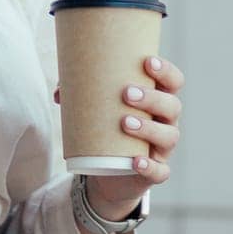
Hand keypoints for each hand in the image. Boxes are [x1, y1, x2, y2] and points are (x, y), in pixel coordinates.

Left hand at [53, 54, 183, 216]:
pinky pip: (160, 171)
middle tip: (126, 93)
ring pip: (168, 136)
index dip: (165, 71)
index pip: (173, 81)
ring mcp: (163, 148)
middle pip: (172, 106)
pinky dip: (150, 166)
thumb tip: (59, 93)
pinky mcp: (157, 171)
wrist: (109, 171)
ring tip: (124, 122)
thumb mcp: (98, 110)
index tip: (146, 62)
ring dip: (149, 128)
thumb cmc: (107, 128)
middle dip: (151, 98)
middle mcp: (166, 122)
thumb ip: (79, 96)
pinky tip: (136, 161)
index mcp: (158, 100)